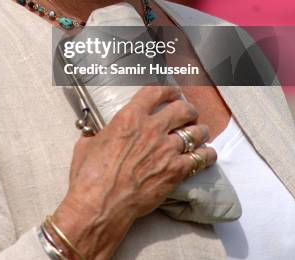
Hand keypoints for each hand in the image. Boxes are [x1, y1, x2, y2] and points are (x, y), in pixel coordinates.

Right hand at [53, 85, 216, 258]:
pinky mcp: (176, 171)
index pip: (155, 91)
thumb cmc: (90, 176)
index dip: (168, 89)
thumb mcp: (87, 145)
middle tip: (189, 113)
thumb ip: (98, 135)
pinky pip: (201, 158)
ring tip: (200, 132)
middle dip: (188, 109)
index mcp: (130, 117)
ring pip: (196, 132)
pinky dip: (206, 155)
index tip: (172, 92)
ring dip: (200, 131)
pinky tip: (207, 154)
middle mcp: (152, 128)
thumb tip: (94, 136)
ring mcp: (166, 149)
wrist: (101, 204)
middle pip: (182, 108)